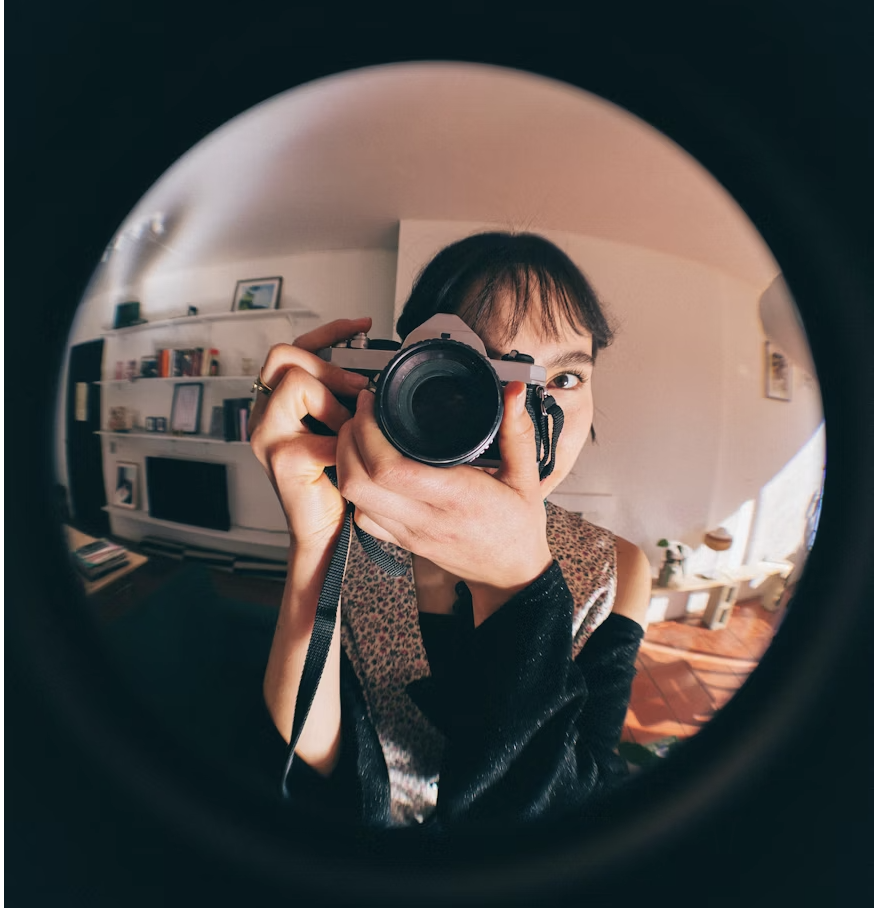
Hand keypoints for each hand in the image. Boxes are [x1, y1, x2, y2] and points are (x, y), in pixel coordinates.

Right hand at [249, 317, 372, 552]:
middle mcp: (264, 415)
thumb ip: (345, 396)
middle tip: (360, 387)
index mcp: (277, 403)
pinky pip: (320, 429)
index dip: (328, 332)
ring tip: (349, 426)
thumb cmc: (335, 478)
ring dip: (334, 401)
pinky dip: (343, 439)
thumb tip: (375, 368)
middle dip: (329, 365)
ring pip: (296, 383)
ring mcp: (267, 436)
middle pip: (285, 356)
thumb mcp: (341, 425)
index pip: (293, 349)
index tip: (363, 326)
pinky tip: (348, 452)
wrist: (327, 529)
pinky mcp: (282, 459)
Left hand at [336, 381, 553, 622]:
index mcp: (456, 497)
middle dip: (348, 440)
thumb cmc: (519, 527)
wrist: (511, 575)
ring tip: (359, 434)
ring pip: (354, 499)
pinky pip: (362, 517)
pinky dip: (355, 489)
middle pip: (358, 482)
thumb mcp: (527, 477)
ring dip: (346, 462)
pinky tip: (367, 468)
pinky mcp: (401, 542)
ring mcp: (409, 533)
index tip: (372, 404)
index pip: (391, 468)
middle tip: (359, 414)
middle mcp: (426, 518)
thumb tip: (512, 391)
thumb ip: (517, 431)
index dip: (368, 432)